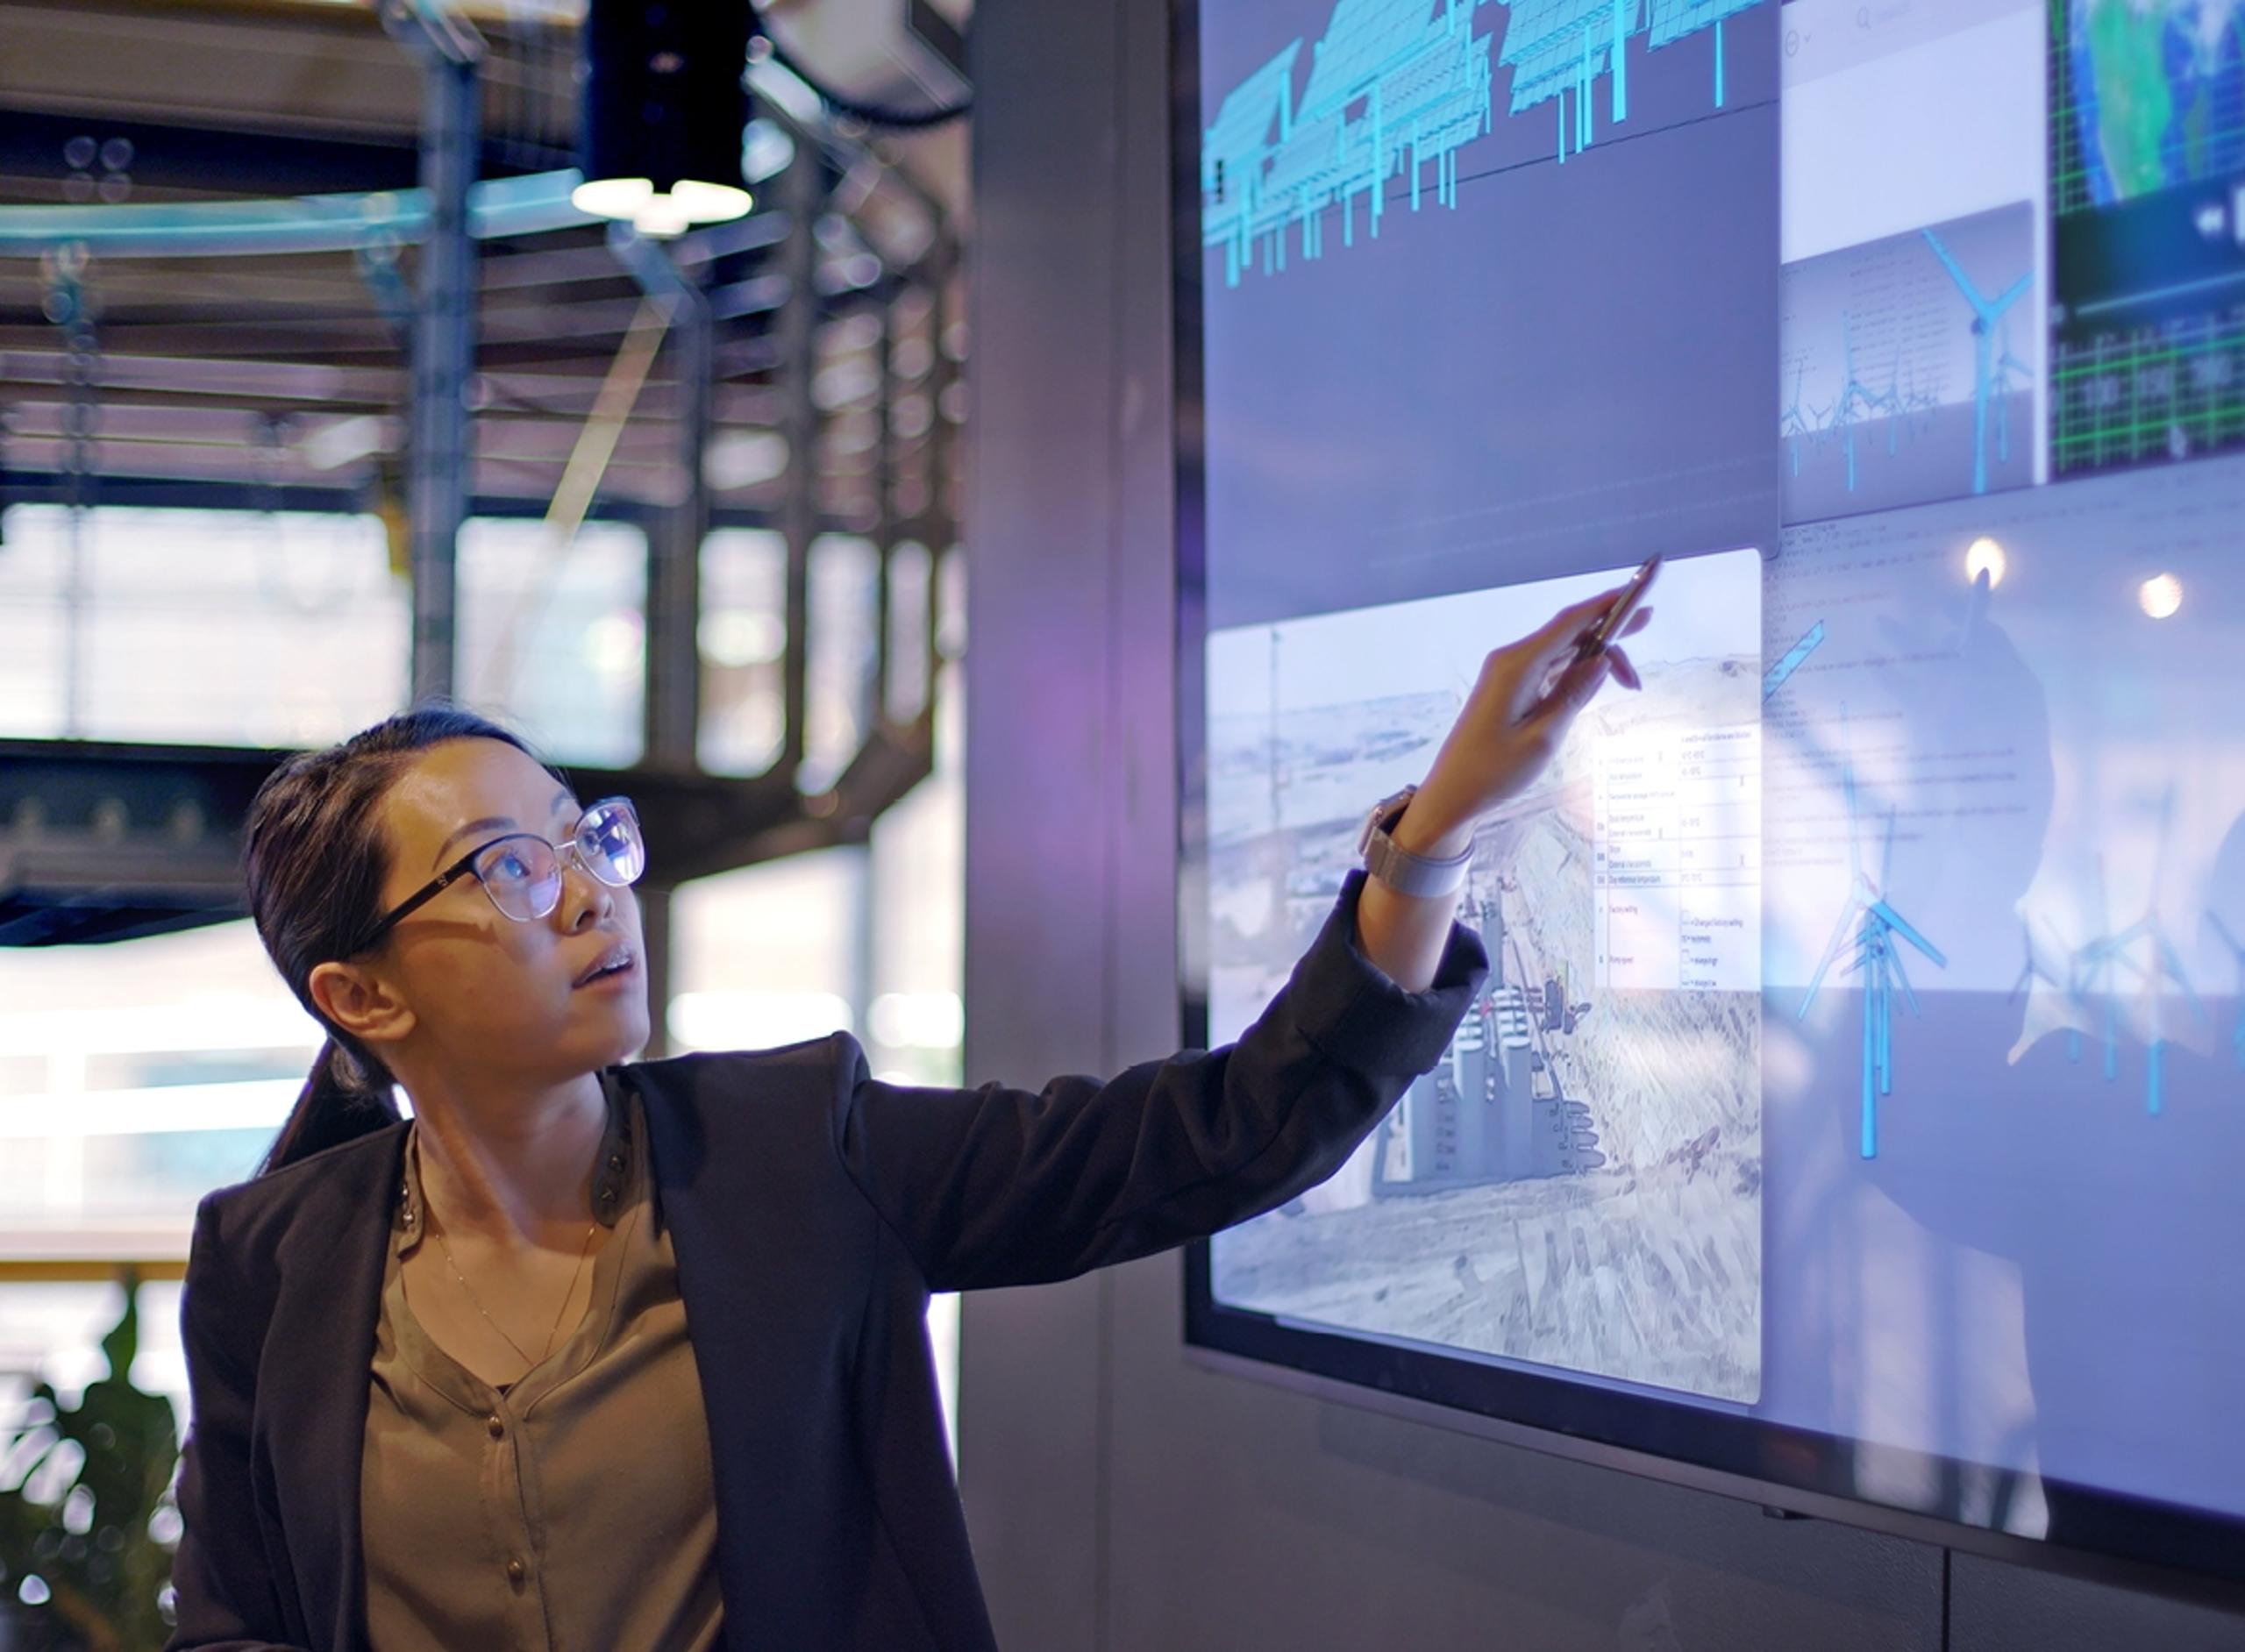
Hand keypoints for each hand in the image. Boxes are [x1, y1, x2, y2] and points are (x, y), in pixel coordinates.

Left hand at [1391, 586, 1649, 857]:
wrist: (1453, 793)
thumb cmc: (1494, 771)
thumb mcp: (1544, 737)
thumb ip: (1574, 694)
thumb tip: (1602, 661)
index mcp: (1517, 666)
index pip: (1569, 623)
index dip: (1606, 605)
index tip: (1638, 593)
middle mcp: (1511, 660)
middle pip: (1569, 633)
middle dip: (1609, 629)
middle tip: (1649, 620)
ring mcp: (1509, 673)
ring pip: (1562, 651)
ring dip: (1597, 659)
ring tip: (1631, 682)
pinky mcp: (1510, 688)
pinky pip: (1550, 668)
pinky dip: (1577, 672)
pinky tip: (1599, 684)